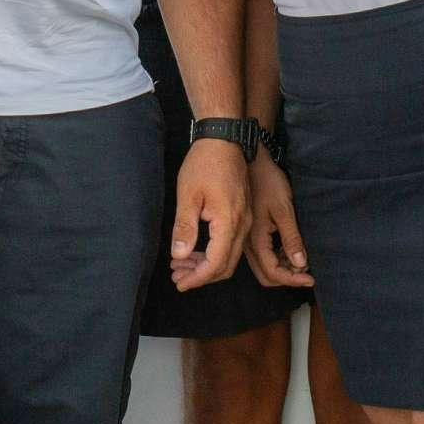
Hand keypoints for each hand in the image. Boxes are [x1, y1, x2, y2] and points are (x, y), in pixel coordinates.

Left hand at [170, 138, 251, 290]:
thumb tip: (180, 255)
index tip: (180, 284)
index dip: (198, 278)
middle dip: (202, 276)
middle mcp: (243, 225)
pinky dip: (214, 252)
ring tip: (182, 266)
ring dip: (207, 266)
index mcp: (229, 222)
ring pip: (230, 256)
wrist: (225, 139)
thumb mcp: (188, 194)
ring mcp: (246, 220)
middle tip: (178, 277)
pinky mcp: (244, 215)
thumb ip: (185, 227)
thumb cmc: (204, 164)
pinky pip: (232, 243)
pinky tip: (196, 250)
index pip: (216, 263)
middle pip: (226, 266)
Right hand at [245, 153, 311, 287]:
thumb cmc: (268, 182)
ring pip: (265, 266)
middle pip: (266, 275)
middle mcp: (249, 244)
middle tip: (307, 271)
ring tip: (303, 258)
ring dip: (284, 268)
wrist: (254, 162)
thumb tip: (300, 264)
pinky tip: (292, 249)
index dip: (293, 280)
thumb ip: (291, 238)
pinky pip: (265, 255)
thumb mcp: (283, 210)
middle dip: (288, 278)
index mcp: (255, 239)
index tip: (311, 278)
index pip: (273, 272)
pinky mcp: (253, 233)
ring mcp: (249, 239)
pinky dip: (280, 258)